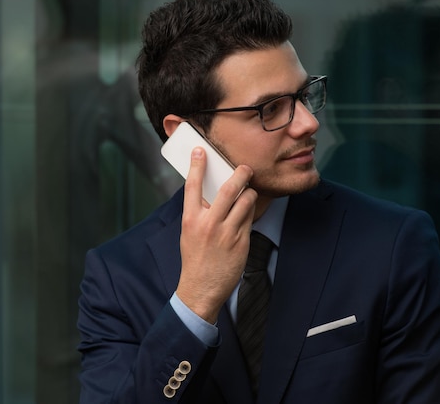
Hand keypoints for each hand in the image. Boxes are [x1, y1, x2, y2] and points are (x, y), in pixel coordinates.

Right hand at [176, 147, 257, 323]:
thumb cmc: (194, 258)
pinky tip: (247, 213)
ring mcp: (227, 233)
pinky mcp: (242, 242)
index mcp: (191, 219)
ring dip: (250, 193)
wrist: (201, 288)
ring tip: (248, 193)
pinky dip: (250, 212)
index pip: (193, 186)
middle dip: (241, 173)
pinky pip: (250, 218)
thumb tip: (213, 192)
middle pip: (229, 189)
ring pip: (246, 201)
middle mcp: (209, 224)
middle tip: (245, 168)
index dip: (197, 165)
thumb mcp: (189, 232)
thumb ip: (199, 212)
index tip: (200, 151)